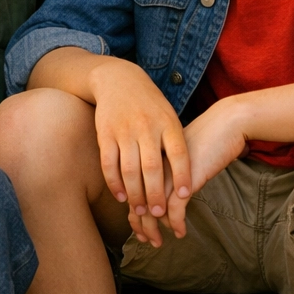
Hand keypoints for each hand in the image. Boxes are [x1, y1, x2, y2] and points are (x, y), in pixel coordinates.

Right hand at [89, 59, 191, 247]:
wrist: (118, 79)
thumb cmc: (150, 104)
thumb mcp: (168, 116)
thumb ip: (175, 142)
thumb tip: (187, 176)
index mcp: (167, 122)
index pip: (179, 152)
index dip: (183, 175)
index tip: (186, 195)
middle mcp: (147, 126)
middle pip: (153, 167)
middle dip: (156, 194)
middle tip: (159, 213)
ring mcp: (125, 130)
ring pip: (130, 169)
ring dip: (135, 194)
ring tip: (141, 210)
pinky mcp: (105, 134)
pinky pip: (109, 164)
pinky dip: (114, 184)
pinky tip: (121, 197)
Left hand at [128, 97, 249, 246]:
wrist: (226, 122)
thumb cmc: (206, 137)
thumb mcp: (181, 155)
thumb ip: (169, 170)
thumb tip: (164, 193)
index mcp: (152, 158)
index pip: (134, 190)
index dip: (134, 213)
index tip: (140, 229)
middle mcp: (156, 165)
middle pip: (139, 201)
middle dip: (141, 226)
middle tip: (149, 241)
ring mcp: (169, 172)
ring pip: (153, 209)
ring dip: (155, 230)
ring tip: (159, 242)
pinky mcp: (186, 179)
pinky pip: (175, 210)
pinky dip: (176, 224)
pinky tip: (181, 232)